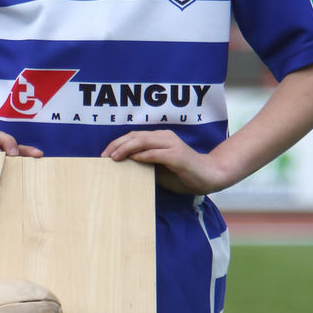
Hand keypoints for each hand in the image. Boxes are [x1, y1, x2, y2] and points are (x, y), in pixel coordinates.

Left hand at [102, 130, 228, 194]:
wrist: (209, 176)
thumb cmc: (182, 173)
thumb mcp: (158, 169)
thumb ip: (143, 164)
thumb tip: (122, 166)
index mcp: (159, 138)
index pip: (133, 136)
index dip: (117, 143)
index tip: (103, 154)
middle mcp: (165, 137)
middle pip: (135, 136)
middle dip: (117, 145)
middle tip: (103, 156)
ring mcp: (172, 145)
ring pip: (143, 141)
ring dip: (126, 148)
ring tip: (113, 157)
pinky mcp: (178, 156)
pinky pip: (156, 153)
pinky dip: (143, 156)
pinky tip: (133, 160)